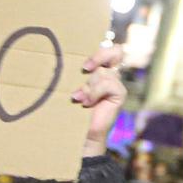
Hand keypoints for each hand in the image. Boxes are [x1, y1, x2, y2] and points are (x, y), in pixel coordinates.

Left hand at [72, 43, 125, 157]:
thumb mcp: (75, 87)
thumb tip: (63, 57)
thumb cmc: (72, 109)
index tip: (84, 66)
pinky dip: (94, 93)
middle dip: (99, 56)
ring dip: (89, 85)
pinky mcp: (120, 94)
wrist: (80, 133)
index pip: (112, 50)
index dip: (101, 51)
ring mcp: (117, 85)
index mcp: (102, 70)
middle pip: (117, 51)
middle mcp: (112, 75)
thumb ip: (77, 74)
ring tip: (78, 98)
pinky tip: (86, 103)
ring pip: (104, 72)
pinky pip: (108, 84)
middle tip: (85, 68)